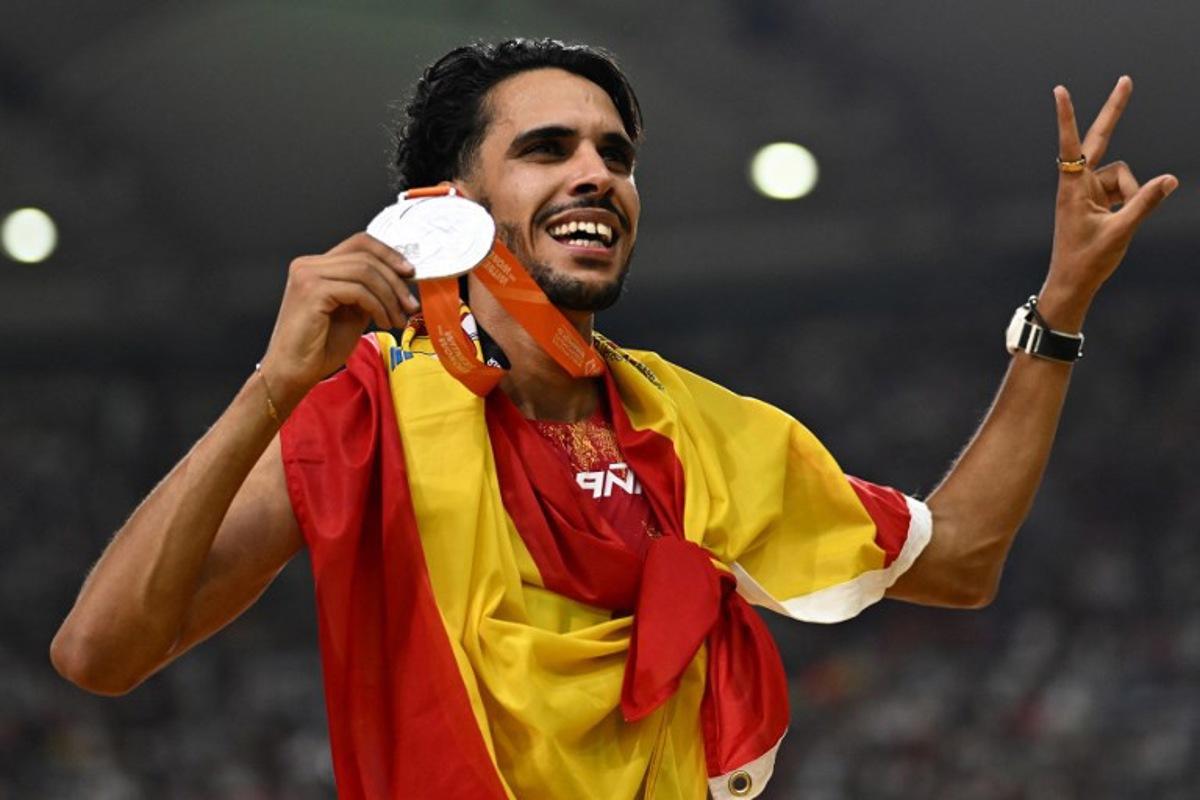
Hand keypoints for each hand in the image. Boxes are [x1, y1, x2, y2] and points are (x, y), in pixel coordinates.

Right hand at [258, 232, 419, 411]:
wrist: (294, 372)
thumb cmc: (319, 348)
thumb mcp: (353, 312)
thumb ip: (369, 292)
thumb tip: (400, 282)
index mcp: (317, 266)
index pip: (359, 243)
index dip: (388, 254)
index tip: (409, 272)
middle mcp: (309, 265)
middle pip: (366, 256)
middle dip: (395, 281)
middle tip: (410, 304)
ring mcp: (308, 275)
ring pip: (365, 271)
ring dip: (390, 297)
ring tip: (398, 319)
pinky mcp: (312, 291)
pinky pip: (358, 290)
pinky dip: (377, 306)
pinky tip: (383, 323)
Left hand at [1045, 76, 1177, 324]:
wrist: (1073, 283)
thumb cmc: (1088, 260)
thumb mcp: (1121, 232)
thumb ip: (1146, 203)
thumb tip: (1170, 179)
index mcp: (1073, 187)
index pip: (1071, 144)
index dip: (1068, 116)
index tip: (1059, 90)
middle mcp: (1078, 183)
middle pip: (1100, 141)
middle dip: (1115, 112)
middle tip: (1126, 80)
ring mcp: (1089, 190)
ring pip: (1123, 176)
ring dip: (1131, 195)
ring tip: (1117, 224)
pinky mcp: (1097, 198)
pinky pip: (1124, 190)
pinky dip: (1129, 203)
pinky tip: (1117, 223)